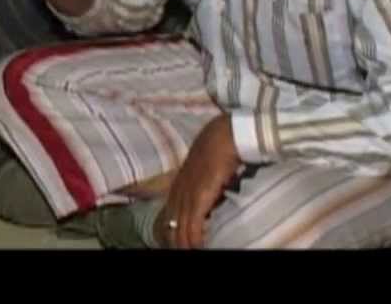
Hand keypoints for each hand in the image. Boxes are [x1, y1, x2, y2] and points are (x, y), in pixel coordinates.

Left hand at [155, 114, 241, 248]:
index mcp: (177, 187)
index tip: (175, 245)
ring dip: (185, 244)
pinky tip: (196, 247)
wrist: (222, 137)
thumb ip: (201, 191)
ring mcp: (186, 193)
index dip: (170, 233)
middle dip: (176, 242)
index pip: (169, 217)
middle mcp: (178, 191)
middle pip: (171, 226)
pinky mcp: (198, 195)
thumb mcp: (203, 175)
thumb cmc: (216, 153)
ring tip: (190, 253)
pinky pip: (193, 223)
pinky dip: (194, 238)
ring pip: (180, 228)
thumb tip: (206, 208)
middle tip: (181, 252)